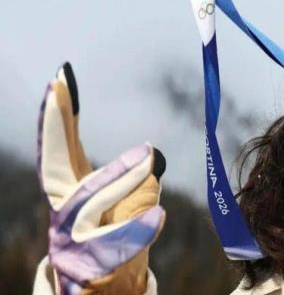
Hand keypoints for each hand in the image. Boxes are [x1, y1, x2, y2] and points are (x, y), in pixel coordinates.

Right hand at [37, 62, 165, 293]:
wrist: (109, 292)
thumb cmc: (119, 241)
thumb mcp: (128, 203)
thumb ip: (135, 178)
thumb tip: (154, 158)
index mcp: (73, 193)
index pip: (63, 147)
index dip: (59, 113)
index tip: (61, 76)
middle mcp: (63, 214)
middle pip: (61, 170)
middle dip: (62, 128)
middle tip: (75, 97)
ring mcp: (69, 243)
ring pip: (90, 205)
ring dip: (120, 180)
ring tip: (149, 158)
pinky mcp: (87, 270)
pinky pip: (112, 247)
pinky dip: (135, 230)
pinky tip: (158, 215)